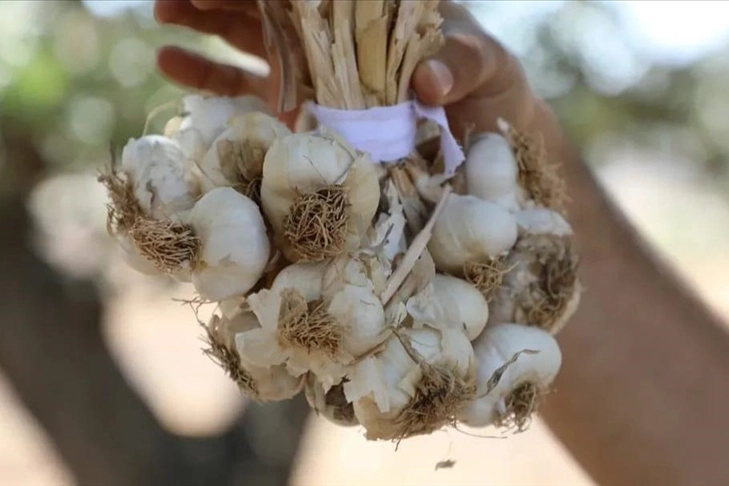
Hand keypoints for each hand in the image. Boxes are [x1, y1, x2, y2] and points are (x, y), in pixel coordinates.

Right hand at [154, 0, 550, 139]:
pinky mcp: (306, 110)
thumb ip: (461, 63)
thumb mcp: (486, 68)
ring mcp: (317, 71)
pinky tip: (171, 63)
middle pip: (268, 4)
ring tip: (161, 13)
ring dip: (204, 24)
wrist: (486, 137)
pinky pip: (251, 89)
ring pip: (249, 38)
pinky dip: (211, 77)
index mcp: (371, 10)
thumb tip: (429, 81)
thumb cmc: (489, 90)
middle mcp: (336, 34)